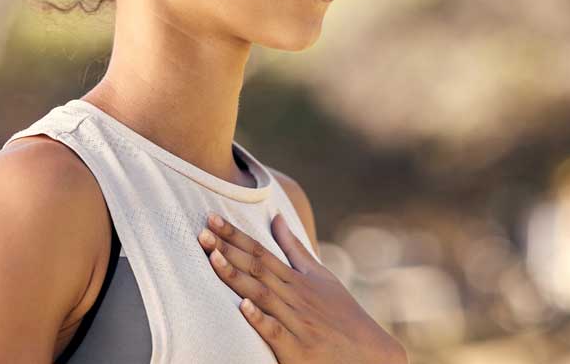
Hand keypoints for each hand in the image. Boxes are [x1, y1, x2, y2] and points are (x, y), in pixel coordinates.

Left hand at [197, 211, 407, 363]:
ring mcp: (296, 321)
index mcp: (297, 279)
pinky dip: (260, 319)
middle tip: (201, 231)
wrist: (368, 353)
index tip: (212, 218)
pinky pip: (275, 331)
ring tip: (213, 258)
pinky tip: (242, 307)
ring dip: (236, 276)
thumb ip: (295, 248)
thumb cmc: (341, 313)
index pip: (261, 251)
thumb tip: (276, 218)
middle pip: (257, 268)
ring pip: (261, 295)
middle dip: (228, 249)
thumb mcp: (321, 276)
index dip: (235, 235)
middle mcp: (294, 296)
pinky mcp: (296, 349)